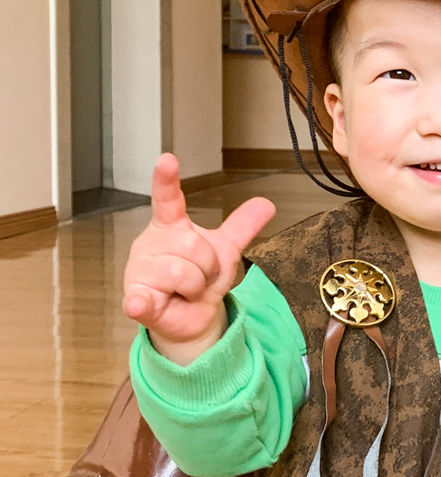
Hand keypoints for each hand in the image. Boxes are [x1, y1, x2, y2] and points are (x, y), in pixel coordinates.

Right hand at [122, 153, 275, 364]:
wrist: (191, 317)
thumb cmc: (200, 277)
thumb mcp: (225, 250)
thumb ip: (242, 227)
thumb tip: (267, 203)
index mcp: (170, 227)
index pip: (167, 199)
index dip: (166, 180)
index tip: (167, 159)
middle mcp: (150, 244)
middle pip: (193, 245)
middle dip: (208, 266)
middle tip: (201, 277)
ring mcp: (140, 271)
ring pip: (183, 273)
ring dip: (196, 288)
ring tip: (186, 293)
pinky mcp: (137, 300)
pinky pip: (142, 299)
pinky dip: (142, 302)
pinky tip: (141, 302)